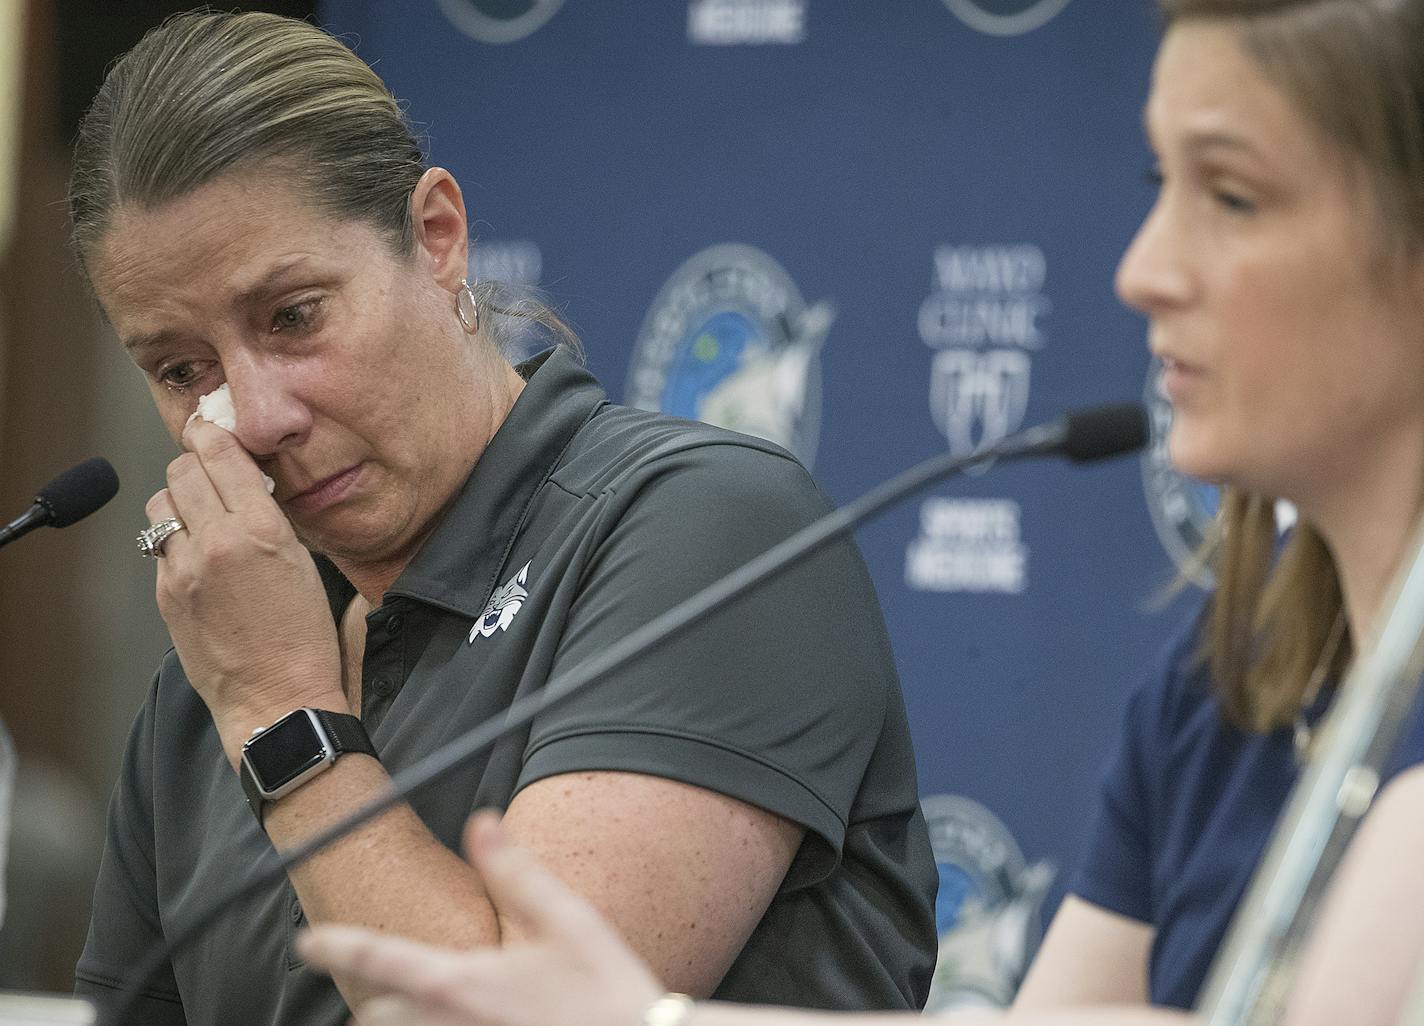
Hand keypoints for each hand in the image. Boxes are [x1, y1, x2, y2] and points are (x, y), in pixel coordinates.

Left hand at [147, 418, 343, 760]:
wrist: (276, 698)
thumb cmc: (304, 638)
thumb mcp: (304, 563)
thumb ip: (269, 517)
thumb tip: (246, 483)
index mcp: (261, 530)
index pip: (219, 455)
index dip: (212, 436)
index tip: (212, 430)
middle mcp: (217, 543)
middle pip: (182, 471)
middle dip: (195, 465)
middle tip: (210, 472)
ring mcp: (184, 570)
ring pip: (160, 503)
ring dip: (178, 501)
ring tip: (199, 516)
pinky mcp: (166, 594)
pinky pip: (159, 546)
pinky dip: (175, 541)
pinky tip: (198, 556)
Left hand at [300, 811, 665, 1025]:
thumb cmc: (607, 994)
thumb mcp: (567, 921)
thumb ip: (515, 872)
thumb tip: (481, 822)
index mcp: (460, 982)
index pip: (376, 957)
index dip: (335, 946)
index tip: (308, 942)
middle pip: (378, 1014)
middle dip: (378, 1000)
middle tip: (391, 986)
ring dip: (400, 1023)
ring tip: (416, 1010)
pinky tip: (457, 1023)